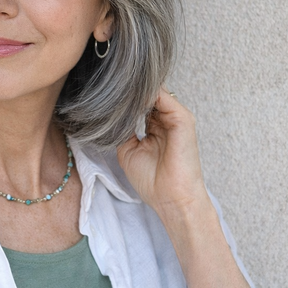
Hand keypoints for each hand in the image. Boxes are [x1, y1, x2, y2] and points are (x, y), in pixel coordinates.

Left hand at [116, 87, 207, 215]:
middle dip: (128, 91)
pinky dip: (146, 94)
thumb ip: (124, 130)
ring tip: (115, 91)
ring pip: (154, 92)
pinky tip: (129, 99)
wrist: (172, 198)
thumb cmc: (152, 181)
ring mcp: (176, 117)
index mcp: (156, 126)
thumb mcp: (128, 150)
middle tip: (107, 88)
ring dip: (135, 91)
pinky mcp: (182, 119)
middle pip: (147, 94)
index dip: (124, 99)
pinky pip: (163, 97)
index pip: (140, 103)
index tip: (104, 95)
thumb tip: (112, 113)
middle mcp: (167, 119)